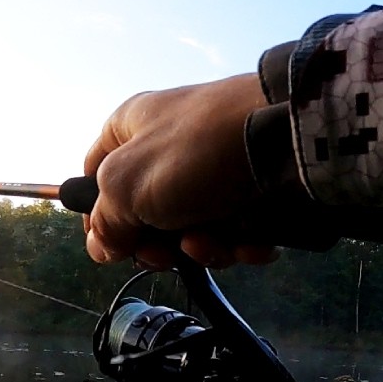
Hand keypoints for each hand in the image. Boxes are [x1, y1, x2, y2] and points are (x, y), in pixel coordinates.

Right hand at [83, 73, 278, 268]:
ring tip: (214, 241)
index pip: (94, 174)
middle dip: (158, 244)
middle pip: (146, 214)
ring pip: (193, 229)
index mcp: (131, 128)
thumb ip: (104, 220)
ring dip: (203, 247)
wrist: (288, 139)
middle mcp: (170, 147)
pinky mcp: (253, 190)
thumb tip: (100, 247)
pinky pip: (235, 231)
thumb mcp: (127, 186)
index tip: (111, 246)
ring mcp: (214, 170)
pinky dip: (241, 243)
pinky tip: (248, 242)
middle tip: (165, 252)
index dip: (98, 216)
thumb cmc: (195, 152)